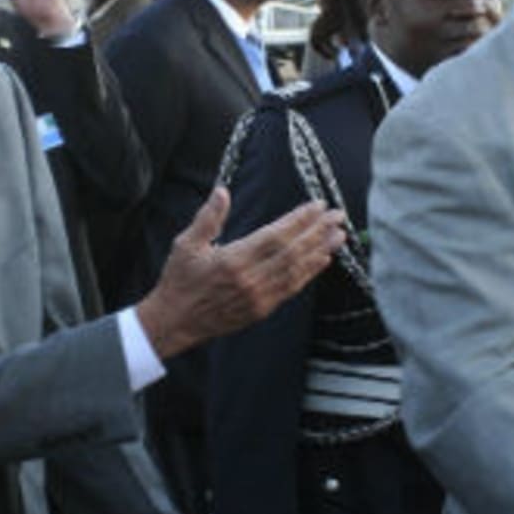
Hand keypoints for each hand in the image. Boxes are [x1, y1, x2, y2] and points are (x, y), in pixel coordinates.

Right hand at [136, 187, 345, 359]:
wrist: (174, 322)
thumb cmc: (179, 280)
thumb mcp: (185, 244)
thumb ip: (208, 218)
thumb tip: (222, 191)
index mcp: (232, 260)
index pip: (275, 236)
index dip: (299, 220)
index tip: (318, 205)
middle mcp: (250, 279)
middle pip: (293, 251)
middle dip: (318, 231)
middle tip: (339, 215)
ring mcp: (258, 297)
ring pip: (297, 270)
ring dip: (320, 251)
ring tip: (339, 235)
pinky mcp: (262, 309)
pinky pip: (292, 289)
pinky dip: (309, 273)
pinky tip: (323, 260)